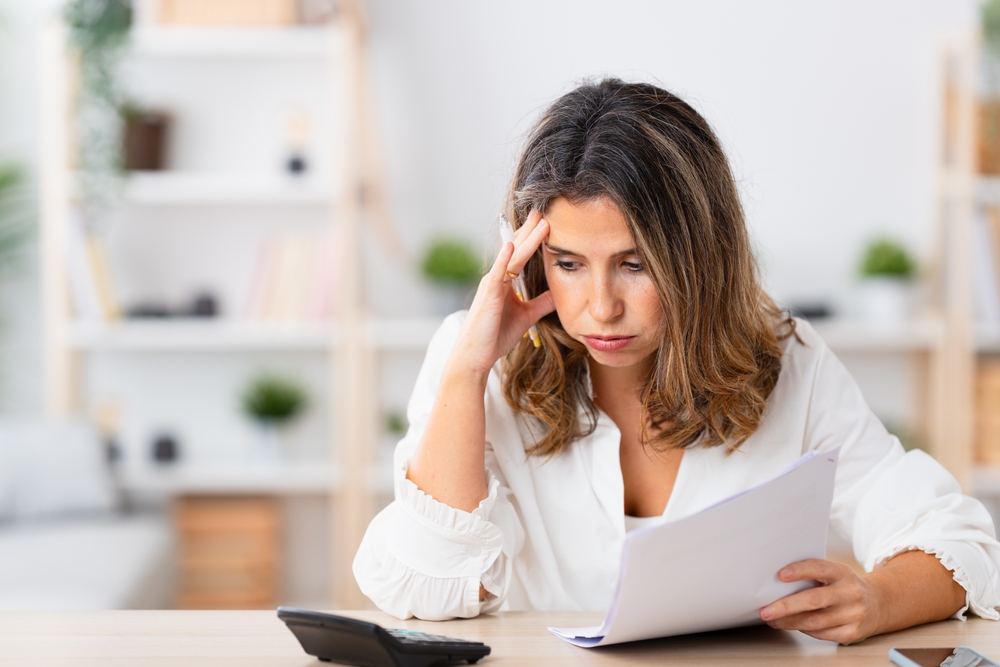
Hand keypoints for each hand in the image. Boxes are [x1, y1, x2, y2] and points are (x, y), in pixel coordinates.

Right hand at [451, 210, 554, 375]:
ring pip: (512, 256)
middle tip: (544, 209)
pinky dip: (505, 259)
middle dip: (531, 228)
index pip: (522, 254)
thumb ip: (541, 302)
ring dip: (527, 238)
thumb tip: (558, 291)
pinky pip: (498, 273)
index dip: (534, 237)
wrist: (475, 356)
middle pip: (517, 247)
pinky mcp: (488, 295)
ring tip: (541, 221)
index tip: (547, 220)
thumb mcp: (526, 315)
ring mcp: (491, 284)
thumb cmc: (495, 336)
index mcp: (505, 282)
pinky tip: (512, 245)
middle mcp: (497, 278)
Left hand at [759, 559, 881, 644]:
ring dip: (789, 622)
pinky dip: (803, 630)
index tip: (780, 575)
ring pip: (815, 621)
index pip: (819, 569)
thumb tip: (777, 581)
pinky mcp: (852, 633)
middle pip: (814, 600)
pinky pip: (821, 634)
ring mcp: (853, 615)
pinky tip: (792, 625)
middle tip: (766, 610)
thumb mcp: (835, 573)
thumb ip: (813, 574)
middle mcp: (850, 593)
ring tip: (772, 619)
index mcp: (843, 573)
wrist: (878, 603)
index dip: (800, 571)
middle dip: (786, 606)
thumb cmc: (845, 586)